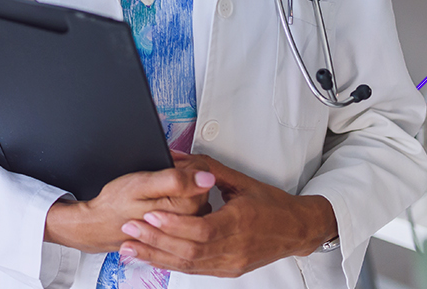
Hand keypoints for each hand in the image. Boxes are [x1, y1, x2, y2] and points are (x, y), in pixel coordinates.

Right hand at [43, 163, 215, 253]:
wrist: (100, 225)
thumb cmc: (116, 204)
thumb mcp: (142, 184)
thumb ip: (175, 180)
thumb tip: (207, 177)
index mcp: (186, 208)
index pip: (204, 174)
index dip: (185, 163)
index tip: (168, 164)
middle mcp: (190, 221)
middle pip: (201, 186)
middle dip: (184, 174)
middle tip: (158, 177)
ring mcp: (186, 229)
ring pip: (195, 196)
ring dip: (180, 188)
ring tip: (156, 191)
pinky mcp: (180, 231)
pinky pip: (188, 209)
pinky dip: (176, 200)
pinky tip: (159, 202)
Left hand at [115, 152, 337, 277]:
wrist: (297, 230)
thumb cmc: (271, 204)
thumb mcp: (241, 181)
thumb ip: (206, 169)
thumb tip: (176, 156)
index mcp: (241, 221)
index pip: (202, 229)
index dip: (174, 225)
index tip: (149, 215)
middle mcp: (237, 247)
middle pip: (190, 250)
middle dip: (156, 241)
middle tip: (130, 230)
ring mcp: (232, 262)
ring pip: (189, 264)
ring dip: (157, 256)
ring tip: (131, 248)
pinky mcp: (228, 270)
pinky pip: (195, 270)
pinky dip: (171, 264)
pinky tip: (152, 257)